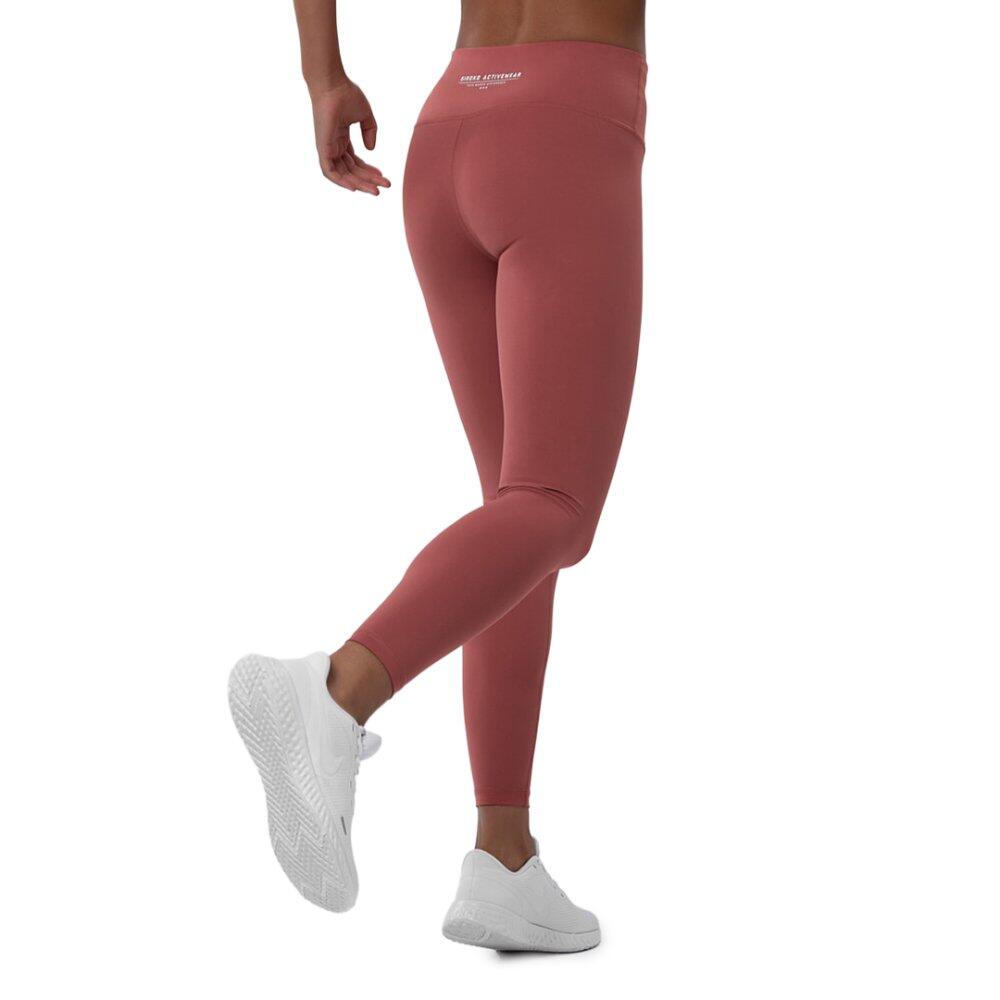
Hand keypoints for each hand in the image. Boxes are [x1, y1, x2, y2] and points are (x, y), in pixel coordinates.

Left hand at [310, 80, 390, 194]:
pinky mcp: (323, 148)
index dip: (369, 171)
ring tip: (376, 191)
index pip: (355, 162)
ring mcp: (328, 148)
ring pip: (343, 175)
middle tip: (385, 186)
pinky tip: (355, 189)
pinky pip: (330, 172)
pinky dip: (341, 182)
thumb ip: (370, 132)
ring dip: (360, 184)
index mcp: (341, 139)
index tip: (383, 176)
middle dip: (369, 180)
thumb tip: (371, 150)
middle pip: (352, 171)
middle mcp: (334, 146)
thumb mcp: (365, 115)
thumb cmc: (346, 94)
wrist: (333, 84)